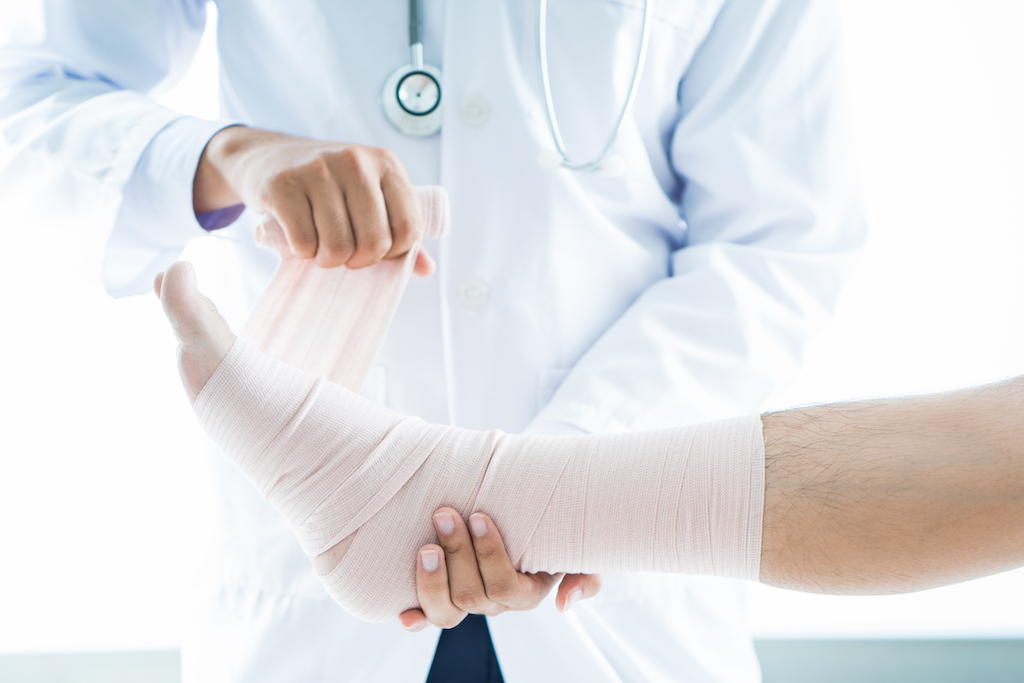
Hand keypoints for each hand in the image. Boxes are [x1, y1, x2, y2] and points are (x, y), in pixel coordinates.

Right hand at [194, 126, 434, 274]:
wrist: (267, 158)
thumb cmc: (327, 186)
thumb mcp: (368, 195)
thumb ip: (399, 229)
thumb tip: (427, 269)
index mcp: (386, 163)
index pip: (409, 228)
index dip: (394, 253)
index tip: (375, 250)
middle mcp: (355, 161)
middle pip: (375, 243)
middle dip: (359, 261)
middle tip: (344, 254)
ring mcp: (317, 170)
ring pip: (339, 247)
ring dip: (328, 261)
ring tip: (322, 247)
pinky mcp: (283, 185)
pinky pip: (304, 243)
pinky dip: (303, 253)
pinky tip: (300, 238)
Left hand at [398, 508, 601, 630]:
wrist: (524, 513)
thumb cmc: (549, 525)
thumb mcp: (576, 545)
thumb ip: (584, 575)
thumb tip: (564, 603)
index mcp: (527, 592)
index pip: (506, 586)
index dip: (489, 554)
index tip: (479, 515)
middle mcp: (495, 603)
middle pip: (473, 595)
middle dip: (457, 553)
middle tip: (445, 514)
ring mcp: (467, 602)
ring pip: (448, 612)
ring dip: (433, 582)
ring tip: (425, 548)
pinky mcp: (443, 598)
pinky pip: (429, 619)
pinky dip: (416, 618)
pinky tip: (403, 615)